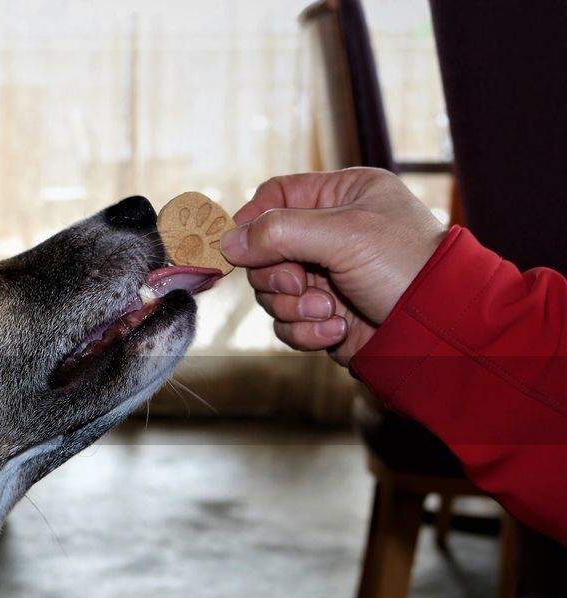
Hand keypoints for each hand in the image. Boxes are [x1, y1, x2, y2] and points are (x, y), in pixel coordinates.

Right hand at [220, 168, 446, 365]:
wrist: (439, 330)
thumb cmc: (406, 267)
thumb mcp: (343, 233)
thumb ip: (279, 231)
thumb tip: (228, 241)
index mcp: (342, 196)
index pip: (276, 196)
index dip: (253, 220)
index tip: (240, 246)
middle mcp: (331, 233)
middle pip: (265, 250)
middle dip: (278, 275)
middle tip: (301, 284)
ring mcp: (327, 276)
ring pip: (273, 291)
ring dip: (293, 307)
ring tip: (329, 311)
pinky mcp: (325, 315)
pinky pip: (288, 323)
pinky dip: (306, 330)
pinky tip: (337, 328)